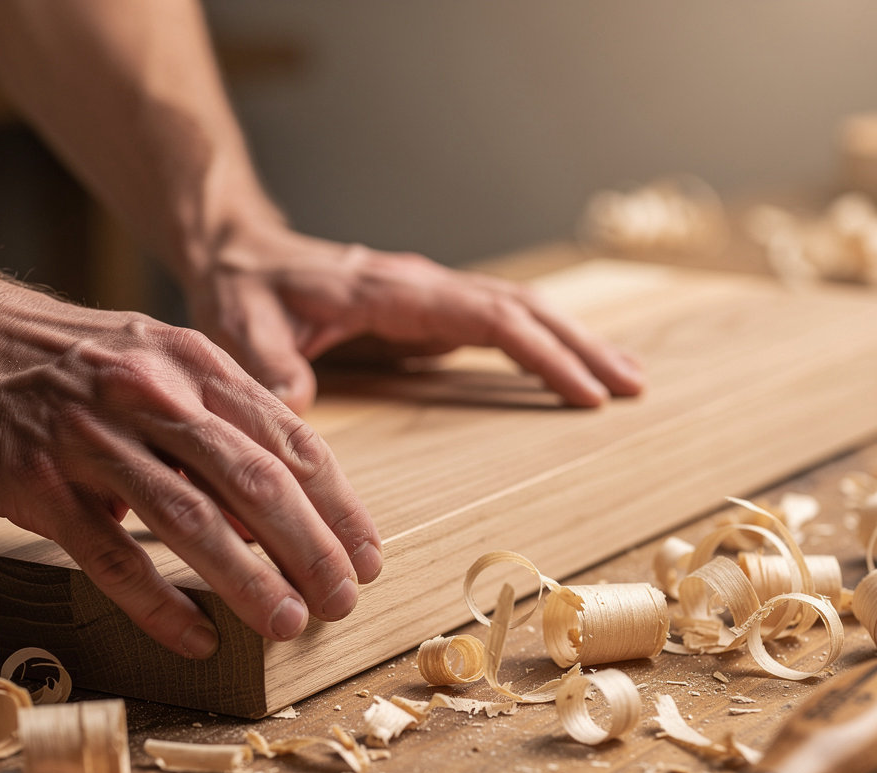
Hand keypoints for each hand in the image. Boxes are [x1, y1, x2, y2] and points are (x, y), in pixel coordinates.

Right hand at [0, 269, 381, 658]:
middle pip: (254, 481)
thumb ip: (219, 422)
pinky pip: (111, 555)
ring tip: (289, 623)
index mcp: (194, 365)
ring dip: (249, 579)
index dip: (338, 506)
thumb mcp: (158, 362)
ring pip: (190, 518)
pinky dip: (158, 602)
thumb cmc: (69, 358)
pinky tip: (196, 636)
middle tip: (343, 601)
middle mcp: (153, 395)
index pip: (290, 441)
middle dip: (311, 548)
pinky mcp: (39, 484)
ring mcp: (94, 440)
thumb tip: (278, 503)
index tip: (366, 556)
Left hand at [183, 222, 644, 413]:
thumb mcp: (244, 327)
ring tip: (627, 378)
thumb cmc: (246, 291)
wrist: (242, 258)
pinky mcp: (426, 316)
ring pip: (521, 311)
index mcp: (393, 290)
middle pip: (524, 308)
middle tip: (635, 386)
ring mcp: (430, 300)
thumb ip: (269, 364)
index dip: (541, 351)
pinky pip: (498, 326)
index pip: (488, 315)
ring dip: (574, 342)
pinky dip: (541, 346)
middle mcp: (423, 288)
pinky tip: (568, 369)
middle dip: (582, 345)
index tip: (585, 389)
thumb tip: (295, 409)